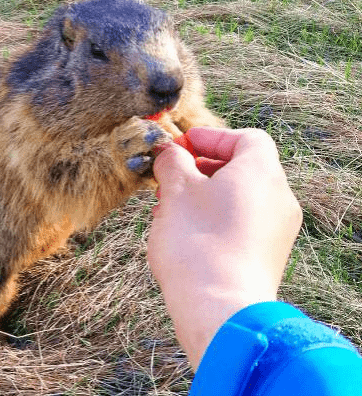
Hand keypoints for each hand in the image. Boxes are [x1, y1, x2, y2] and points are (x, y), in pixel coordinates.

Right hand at [148, 127, 302, 368]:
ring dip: (204, 195)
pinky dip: (215, 218)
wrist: (219, 309)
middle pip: (242, 168)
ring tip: (169, 208)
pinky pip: (242, 224)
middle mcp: (278, 197)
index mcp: (261, 172)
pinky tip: (184, 232)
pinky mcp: (268, 255)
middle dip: (201, 168)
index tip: (181, 146)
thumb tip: (169, 153)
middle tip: (170, 177)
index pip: (245, 138)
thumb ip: (172, 161)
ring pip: (238, 198)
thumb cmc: (196, 241)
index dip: (210, 137)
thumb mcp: (176, 190)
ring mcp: (277, 229)